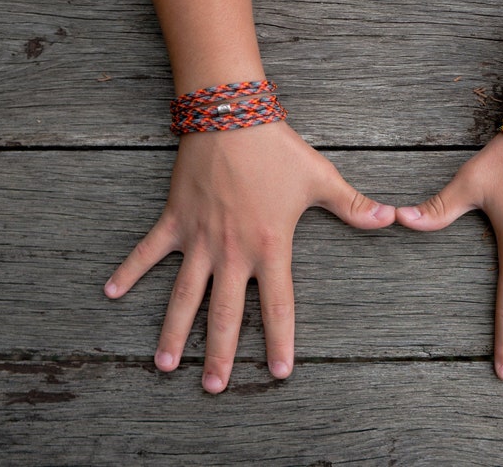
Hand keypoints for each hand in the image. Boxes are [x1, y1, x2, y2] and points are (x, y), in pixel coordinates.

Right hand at [105, 121, 394, 392]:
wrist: (232, 115)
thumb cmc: (277, 149)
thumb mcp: (321, 178)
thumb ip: (354, 205)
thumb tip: (391, 219)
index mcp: (270, 246)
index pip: (278, 306)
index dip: (281, 340)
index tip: (280, 373)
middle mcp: (232, 251)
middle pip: (224, 313)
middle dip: (220, 354)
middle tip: (214, 388)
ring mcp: (199, 238)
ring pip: (184, 295)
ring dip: (174, 332)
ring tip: (165, 365)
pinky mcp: (175, 219)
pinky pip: (147, 251)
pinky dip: (129, 270)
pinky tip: (111, 292)